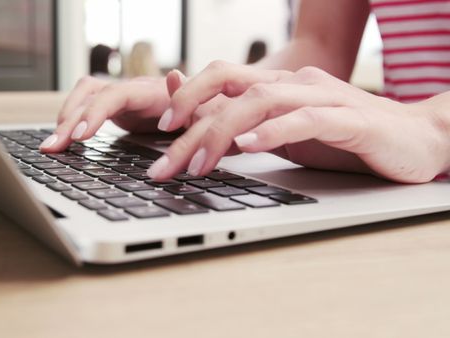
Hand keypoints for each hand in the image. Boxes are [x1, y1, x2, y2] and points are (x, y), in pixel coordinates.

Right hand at [39, 71, 232, 151]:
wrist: (212, 107)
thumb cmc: (211, 112)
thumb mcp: (206, 111)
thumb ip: (189, 99)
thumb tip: (174, 76)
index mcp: (152, 91)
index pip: (116, 95)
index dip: (95, 113)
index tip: (80, 135)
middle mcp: (133, 90)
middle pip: (91, 94)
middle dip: (69, 120)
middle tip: (53, 147)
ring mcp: (123, 99)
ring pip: (84, 98)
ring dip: (65, 119)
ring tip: (50, 146)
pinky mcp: (119, 110)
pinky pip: (87, 109)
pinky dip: (72, 123)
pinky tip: (63, 143)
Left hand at [147, 61, 449, 182]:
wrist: (417, 140)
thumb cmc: (346, 139)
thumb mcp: (285, 133)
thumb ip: (246, 126)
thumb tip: (200, 127)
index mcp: (278, 85)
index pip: (222, 81)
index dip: (186, 99)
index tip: (156, 132)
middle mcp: (295, 84)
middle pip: (231, 90)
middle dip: (190, 125)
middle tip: (161, 164)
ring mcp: (322, 97)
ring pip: (260, 101)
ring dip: (221, 133)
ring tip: (194, 164)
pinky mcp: (350, 119)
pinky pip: (306, 119)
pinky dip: (274, 131)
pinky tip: (249, 145)